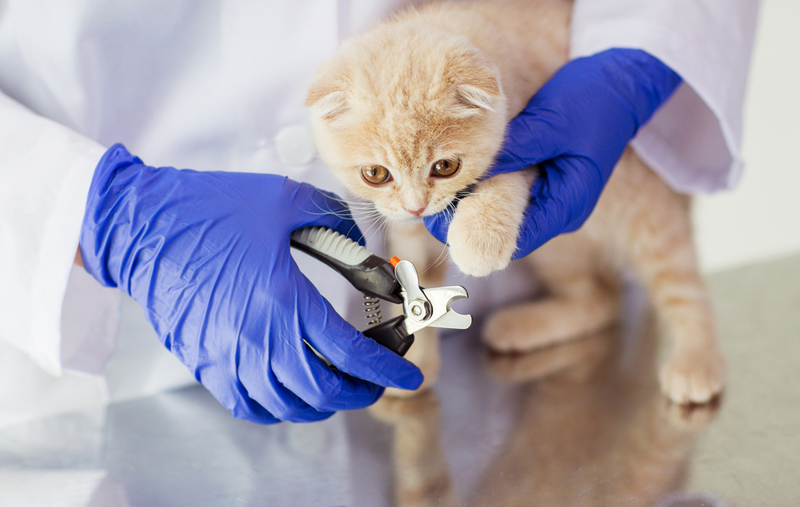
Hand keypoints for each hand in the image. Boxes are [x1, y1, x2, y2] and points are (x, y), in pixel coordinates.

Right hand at [80, 144, 422, 423]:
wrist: (142, 226)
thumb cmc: (211, 209)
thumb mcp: (285, 200)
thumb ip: (336, 221)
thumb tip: (363, 245)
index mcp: (282, 300)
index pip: (349, 352)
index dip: (387, 368)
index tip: (410, 375)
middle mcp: (256, 338)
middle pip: (322, 390)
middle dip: (361, 390)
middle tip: (377, 378)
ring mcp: (227, 356)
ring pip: (288, 405)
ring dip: (324, 401)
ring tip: (339, 383)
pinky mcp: (204, 361)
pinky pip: (248, 404)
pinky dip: (279, 407)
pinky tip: (292, 391)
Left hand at [425, 49, 680, 257]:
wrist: (622, 83)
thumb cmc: (593, 101)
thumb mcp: (551, 122)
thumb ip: (514, 150)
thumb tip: (472, 172)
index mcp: (567, 206)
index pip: (514, 239)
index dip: (474, 233)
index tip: (440, 219)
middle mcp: (560, 210)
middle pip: (507, 230)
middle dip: (469, 220)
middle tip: (431, 203)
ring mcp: (553, 197)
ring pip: (506, 212)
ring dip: (477, 202)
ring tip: (441, 189)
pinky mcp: (546, 181)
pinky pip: (511, 193)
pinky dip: (489, 186)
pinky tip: (464, 175)